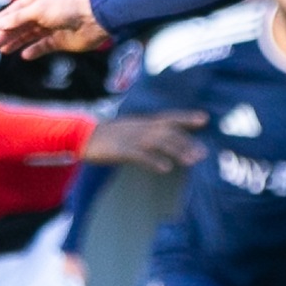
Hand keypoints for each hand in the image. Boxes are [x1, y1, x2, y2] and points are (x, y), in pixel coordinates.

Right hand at [0, 0, 109, 59]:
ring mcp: (56, 24)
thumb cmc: (68, 8)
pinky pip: (45, 45)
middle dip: (7, 33)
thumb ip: (17, 19)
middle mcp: (49, 8)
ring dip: (17, 41)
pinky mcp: (63, 39)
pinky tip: (24, 55)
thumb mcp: (38, 10)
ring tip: (2, 50)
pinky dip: (35, 49)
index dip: (5, 18)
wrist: (96, 20)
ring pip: (31, 34)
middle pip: (23, 22)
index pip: (19, 7)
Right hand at [85, 111, 207, 172]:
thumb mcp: (129, 128)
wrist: (81, 135)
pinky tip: (165, 168)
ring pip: (159, 142)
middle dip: (187, 142)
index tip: (205, 118)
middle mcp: (140, 127)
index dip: (186, 117)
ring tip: (192, 161)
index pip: (169, 117)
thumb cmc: (106, 135)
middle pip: (168, 132)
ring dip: (177, 151)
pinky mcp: (121, 150)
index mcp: (142, 122)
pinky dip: (154, 161)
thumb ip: (145, 131)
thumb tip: (161, 138)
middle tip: (203, 154)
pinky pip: (141, 155)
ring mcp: (132, 138)